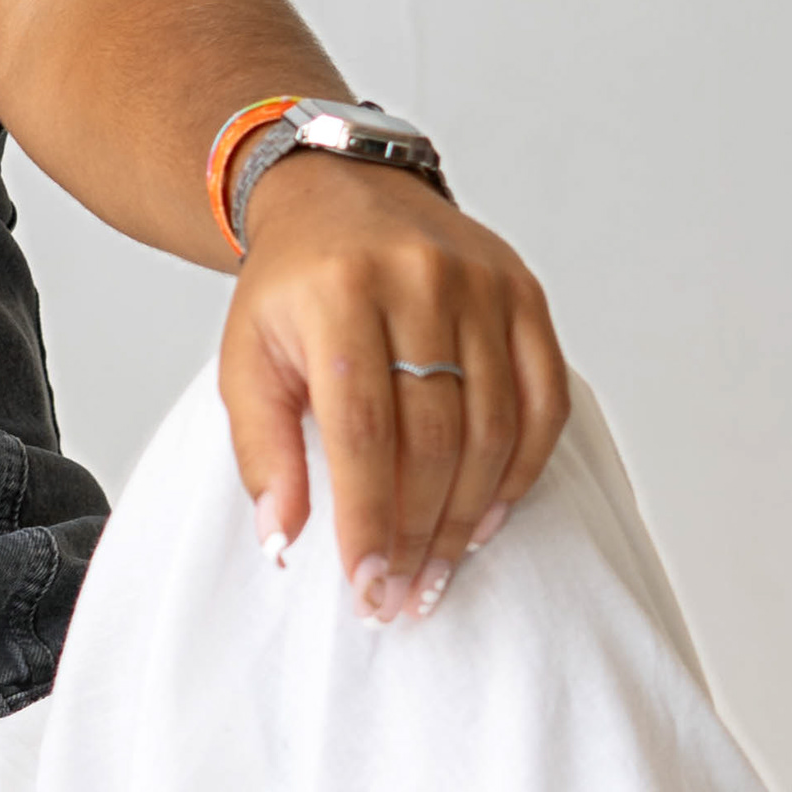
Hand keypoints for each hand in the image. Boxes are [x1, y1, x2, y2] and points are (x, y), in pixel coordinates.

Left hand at [217, 161, 569, 619]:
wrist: (342, 195)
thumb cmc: (292, 290)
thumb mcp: (246, 359)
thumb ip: (262, 449)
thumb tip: (284, 540)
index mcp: (341, 293)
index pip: (362, 430)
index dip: (367, 518)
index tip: (366, 586)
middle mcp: (420, 280)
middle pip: (434, 437)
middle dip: (419, 533)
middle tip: (403, 596)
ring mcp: (483, 284)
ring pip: (494, 428)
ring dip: (469, 517)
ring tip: (439, 572)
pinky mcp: (526, 294)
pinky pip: (545, 401)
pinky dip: (522, 470)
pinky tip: (489, 517)